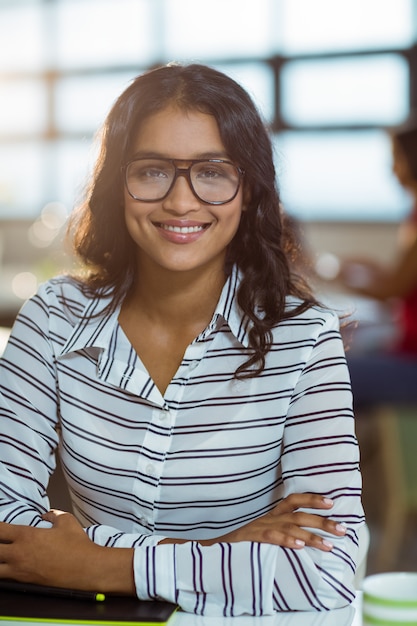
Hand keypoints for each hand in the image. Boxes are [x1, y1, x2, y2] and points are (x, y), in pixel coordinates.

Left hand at [0, 511, 134, 593]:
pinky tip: (8, 568)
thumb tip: (46, 515)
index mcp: (26, 536)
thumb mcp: (66, 521)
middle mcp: (19, 554)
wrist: (86, 568)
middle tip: (2, 542)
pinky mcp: (26, 582)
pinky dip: (4, 573)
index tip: (0, 527)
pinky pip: (6, 579)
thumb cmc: (77, 544)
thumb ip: (52, 515)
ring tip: (3, 557)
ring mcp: (20, 570)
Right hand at [205, 493, 345, 550]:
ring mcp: (258, 525)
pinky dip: (286, 540)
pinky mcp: (249, 536)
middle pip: (299, 513)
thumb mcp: (252, 524)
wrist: (204, 532)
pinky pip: (271, 537)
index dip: (312, 498)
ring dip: (313, 536)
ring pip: (291, 527)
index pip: (293, 499)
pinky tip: (300, 545)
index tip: (332, 501)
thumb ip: (271, 525)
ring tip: (331, 545)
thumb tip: (292, 531)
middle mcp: (266, 516)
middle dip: (323, 520)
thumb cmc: (230, 530)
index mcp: (268, 511)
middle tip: (343, 528)